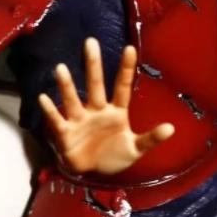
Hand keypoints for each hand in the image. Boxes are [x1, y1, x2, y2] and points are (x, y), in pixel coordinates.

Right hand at [38, 37, 174, 174]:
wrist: (91, 173)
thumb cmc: (113, 155)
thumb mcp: (135, 149)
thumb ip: (151, 139)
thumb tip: (172, 128)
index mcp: (116, 112)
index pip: (123, 87)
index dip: (126, 69)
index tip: (130, 48)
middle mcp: (97, 111)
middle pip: (96, 85)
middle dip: (93, 65)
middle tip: (90, 42)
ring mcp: (80, 120)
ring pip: (73, 100)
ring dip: (67, 86)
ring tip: (60, 68)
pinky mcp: (66, 134)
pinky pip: (57, 120)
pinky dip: (50, 111)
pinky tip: (43, 98)